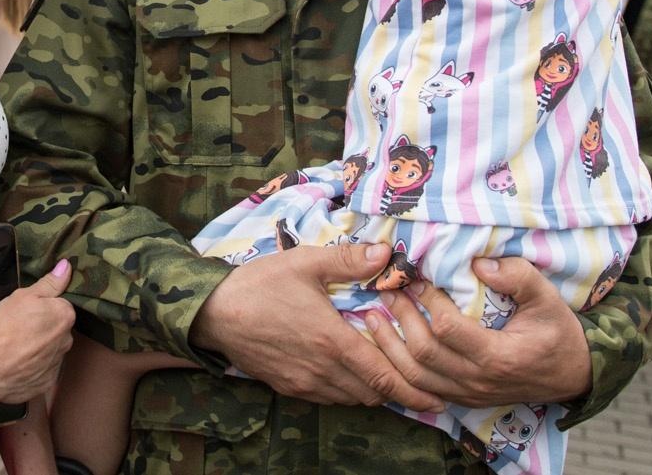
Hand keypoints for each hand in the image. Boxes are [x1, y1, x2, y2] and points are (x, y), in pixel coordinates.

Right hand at [0, 260, 76, 404]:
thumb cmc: (5, 326)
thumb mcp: (23, 296)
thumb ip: (49, 283)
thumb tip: (67, 267)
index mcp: (65, 316)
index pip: (61, 308)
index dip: (44, 308)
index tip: (28, 312)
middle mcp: (67, 341)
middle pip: (58, 330)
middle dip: (44, 329)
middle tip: (20, 329)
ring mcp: (57, 365)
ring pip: (50, 352)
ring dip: (39, 350)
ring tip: (16, 349)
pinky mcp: (46, 384)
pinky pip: (42, 372)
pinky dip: (32, 369)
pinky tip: (17, 365)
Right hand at [191, 242, 444, 411]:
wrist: (213, 312)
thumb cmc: (260, 284)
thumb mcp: (304, 263)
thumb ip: (348, 260)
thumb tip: (386, 252)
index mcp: (333, 341)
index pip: (383, 376)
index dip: (413, 391)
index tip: (437, 398)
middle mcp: (322, 369)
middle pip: (372, 393)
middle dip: (397, 390)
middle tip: (418, 383)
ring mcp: (304, 382)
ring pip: (351, 398)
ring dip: (370, 389)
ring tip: (384, 373)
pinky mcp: (287, 387)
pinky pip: (327, 398)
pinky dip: (345, 390)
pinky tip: (346, 372)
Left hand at [364, 257, 591, 408]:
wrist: (571, 374)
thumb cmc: (557, 332)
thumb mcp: (547, 298)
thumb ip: (517, 277)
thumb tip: (478, 262)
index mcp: (499, 356)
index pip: (449, 330)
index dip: (428, 302)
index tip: (417, 278)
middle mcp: (479, 380)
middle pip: (424, 354)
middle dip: (401, 319)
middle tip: (386, 291)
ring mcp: (468, 394)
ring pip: (415, 377)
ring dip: (389, 346)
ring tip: (372, 317)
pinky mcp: (461, 398)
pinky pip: (420, 389)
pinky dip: (398, 368)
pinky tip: (385, 346)